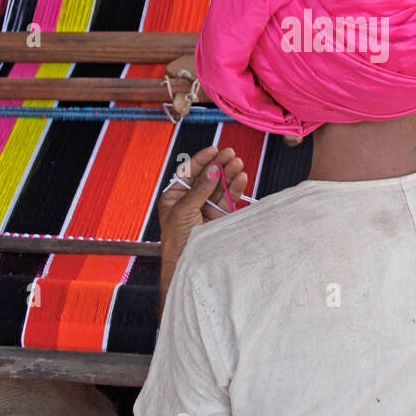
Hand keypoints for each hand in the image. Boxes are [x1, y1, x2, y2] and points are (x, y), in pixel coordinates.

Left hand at [157, 146, 246, 310]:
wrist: (187, 265)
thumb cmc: (177, 240)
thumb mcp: (183, 210)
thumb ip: (200, 189)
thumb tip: (212, 169)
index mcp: (174, 198)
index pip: (188, 173)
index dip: (201, 161)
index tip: (213, 149)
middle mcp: (190, 202)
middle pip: (207, 177)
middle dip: (219, 165)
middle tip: (230, 153)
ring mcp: (206, 210)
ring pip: (220, 187)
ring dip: (229, 174)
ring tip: (238, 163)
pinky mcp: (220, 219)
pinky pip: (228, 200)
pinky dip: (235, 188)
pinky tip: (241, 177)